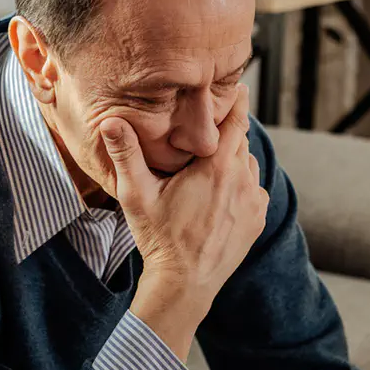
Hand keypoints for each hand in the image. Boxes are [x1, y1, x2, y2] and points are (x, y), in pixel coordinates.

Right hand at [100, 84, 267, 356]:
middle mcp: (242, 180)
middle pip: (240, 141)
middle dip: (225, 134)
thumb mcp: (137, 194)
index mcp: (217, 167)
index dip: (236, 101)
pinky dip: (241, 185)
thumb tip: (110, 121)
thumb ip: (126, 154)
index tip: (237, 86)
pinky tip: (219, 195)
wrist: (184, 284)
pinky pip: (254, 189)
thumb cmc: (158, 237)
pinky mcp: (258, 220)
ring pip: (248, 164)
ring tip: (209, 167)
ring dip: (233, 160)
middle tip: (206, 132)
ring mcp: (254, 201)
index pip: (236, 119)